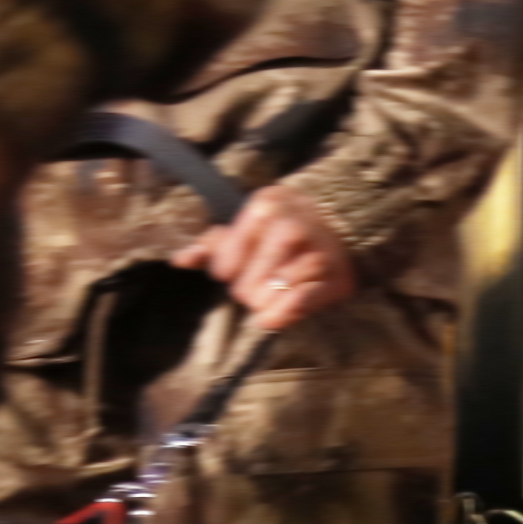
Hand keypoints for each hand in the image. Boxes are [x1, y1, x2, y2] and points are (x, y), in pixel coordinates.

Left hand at [176, 184, 359, 331]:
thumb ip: (212, 243)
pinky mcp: (335, 279)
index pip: (225, 265)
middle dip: (246, 290)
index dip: (228, 271)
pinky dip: (281, 315)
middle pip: (244, 287)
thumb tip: (180, 260)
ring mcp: (315, 254)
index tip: (239, 266)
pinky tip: (276, 313)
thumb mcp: (248, 222)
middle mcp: (290, 227)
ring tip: (273, 290)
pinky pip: (296, 307)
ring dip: (265, 302)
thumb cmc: (283, 224)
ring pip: (267, 300)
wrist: (342, 222)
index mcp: (265, 207)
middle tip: (258, 280)